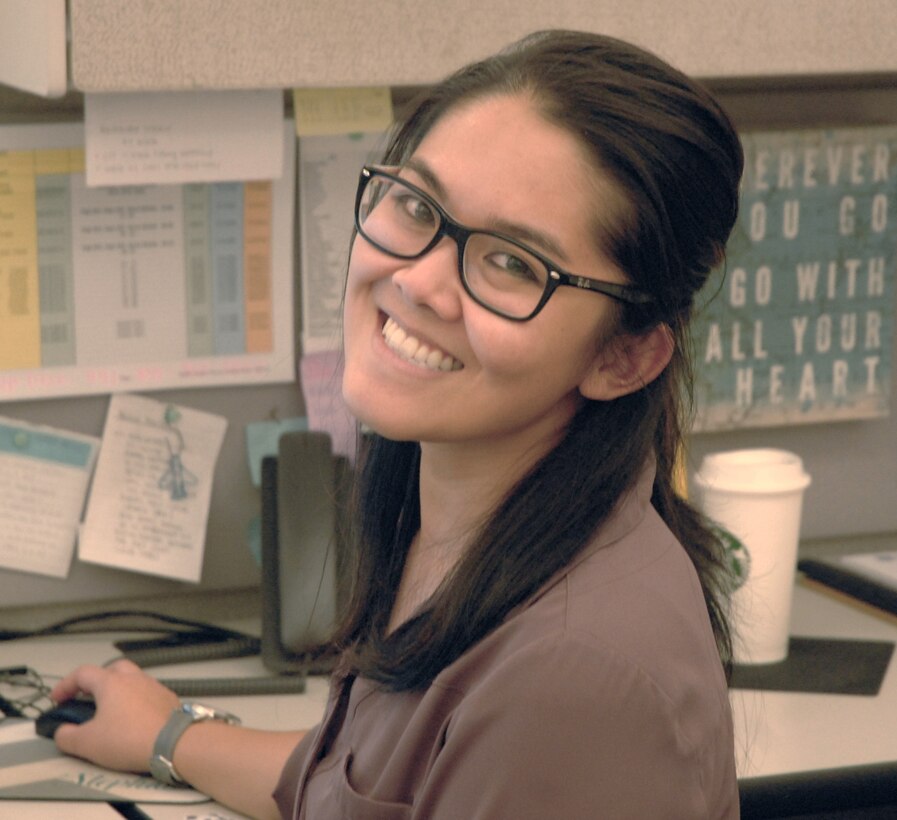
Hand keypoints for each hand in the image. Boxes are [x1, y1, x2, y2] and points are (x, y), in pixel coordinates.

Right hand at [50, 659, 179, 772]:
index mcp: (112, 682)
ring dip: (118, 691)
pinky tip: (134, 719)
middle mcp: (134, 677)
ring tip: (110, 712)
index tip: (56, 699)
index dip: (65, 684)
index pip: (83, 673)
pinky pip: (147, 693)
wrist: (174, 742)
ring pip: (132, 680)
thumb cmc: (127, 738)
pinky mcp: (168, 698)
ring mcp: (154, 686)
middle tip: (86, 699)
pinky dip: (135, 701)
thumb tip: (62, 732)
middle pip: (111, 669)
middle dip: (96, 682)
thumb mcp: (86, 744)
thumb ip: (66, 737)